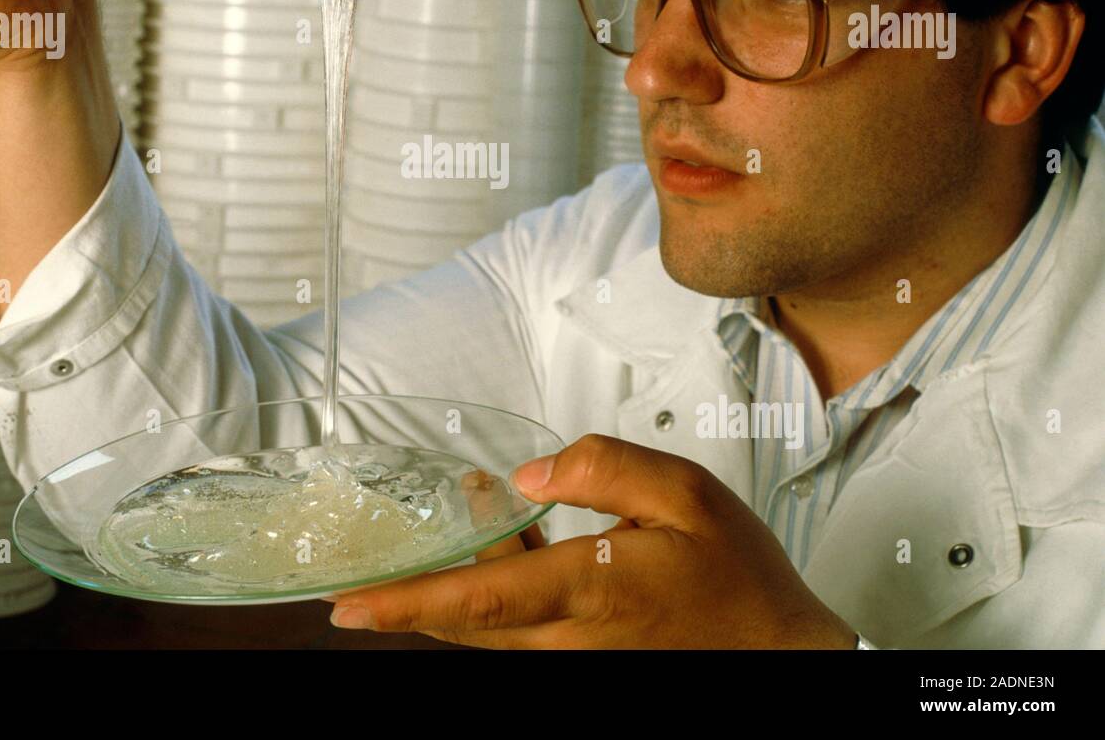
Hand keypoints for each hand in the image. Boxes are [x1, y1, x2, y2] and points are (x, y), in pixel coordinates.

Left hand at [324, 434, 857, 648]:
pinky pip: (515, 635)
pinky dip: (491, 594)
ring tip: (456, 519)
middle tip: (362, 571)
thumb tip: (530, 473)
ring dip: (452, 587)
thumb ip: (604, 469)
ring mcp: (573, 660)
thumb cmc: (739, 578)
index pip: (482, 599)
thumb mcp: (687, 495)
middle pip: (465, 623)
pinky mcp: (581, 663)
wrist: (781, 653)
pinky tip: (504, 540)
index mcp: (592, 592)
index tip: (350, 605)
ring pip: (485, 632)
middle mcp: (570, 640)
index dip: (410, 601)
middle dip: (410, 594)